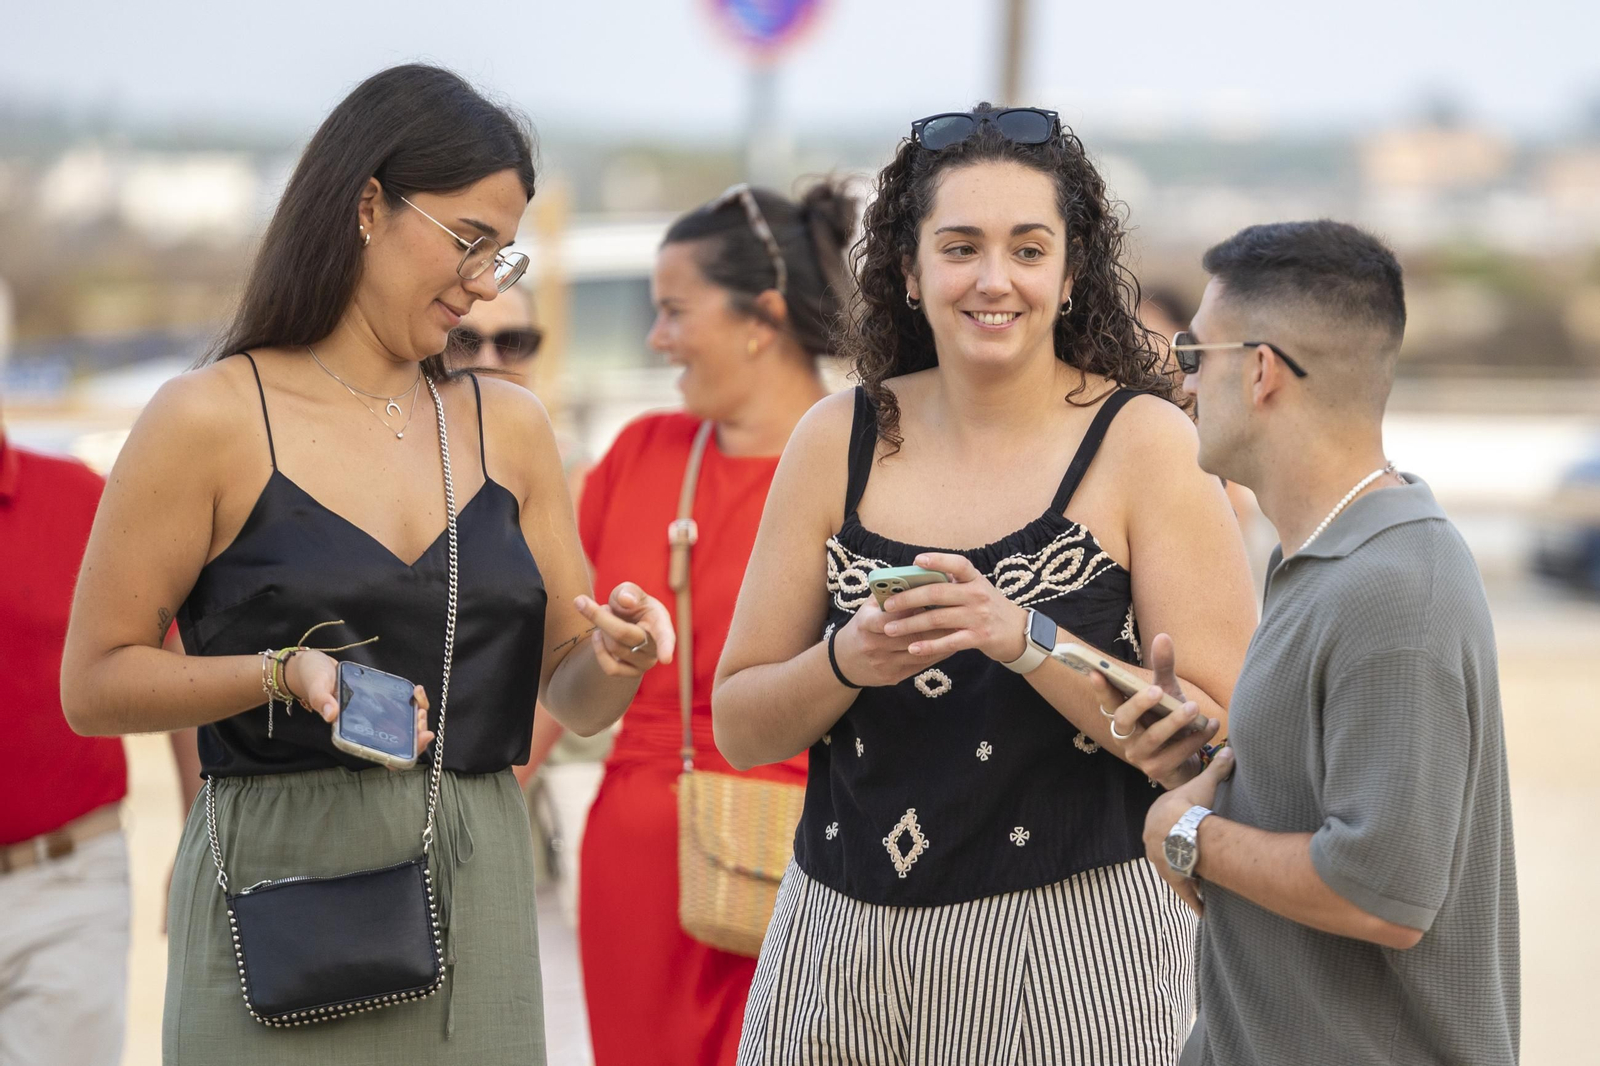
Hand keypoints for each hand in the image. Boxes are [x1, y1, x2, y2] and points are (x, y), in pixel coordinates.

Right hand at [285, 651, 435, 761]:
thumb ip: (321, 701)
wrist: (312, 665)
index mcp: (353, 732)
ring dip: (417, 718)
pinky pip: (401, 706)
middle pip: (400, 742)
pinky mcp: (380, 701)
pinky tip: (415, 690)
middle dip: (417, 733)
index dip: (404, 754)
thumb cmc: (313, 679)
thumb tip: (330, 715)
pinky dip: (413, 701)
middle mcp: (367, 727)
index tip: (420, 738)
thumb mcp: (316, 688)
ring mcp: (375, 715)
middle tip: (420, 716)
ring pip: (404, 726)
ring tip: (419, 702)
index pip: (382, 753)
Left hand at [574, 582, 674, 676]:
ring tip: (604, 616)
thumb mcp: (630, 592)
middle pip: (622, 634)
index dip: (666, 647)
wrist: (627, 622)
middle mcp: (656, 648)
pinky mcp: (632, 673)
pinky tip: (598, 635)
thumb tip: (625, 601)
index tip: (666, 659)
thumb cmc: (631, 604)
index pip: (665, 637)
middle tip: (586, 602)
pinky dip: (598, 649)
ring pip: (613, 648)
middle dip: (600, 617)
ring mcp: (645, 663)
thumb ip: (628, 592)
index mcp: (661, 623)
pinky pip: (610, 667)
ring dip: (601, 628)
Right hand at [832, 595, 954, 687]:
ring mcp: (884, 664)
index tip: (935, 600)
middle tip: (957, 614)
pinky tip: (951, 644)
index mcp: (865, 624)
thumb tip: (915, 576)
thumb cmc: (862, 626)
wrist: (845, 661)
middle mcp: (874, 646)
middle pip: (910, 637)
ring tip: (960, 629)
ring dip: (941, 641)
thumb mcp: (867, 607)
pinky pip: (921, 665)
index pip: (892, 617)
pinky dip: (938, 654)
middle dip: (935, 626)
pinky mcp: (894, 677)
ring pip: (919, 652)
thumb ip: (887, 593)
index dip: (914, 609)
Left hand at [876, 552, 1028, 662]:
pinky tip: (912, 648)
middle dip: (909, 599)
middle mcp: (977, 595)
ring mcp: (979, 617)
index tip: (917, 561)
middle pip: (938, 593)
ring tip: (890, 629)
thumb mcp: (976, 589)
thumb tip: (914, 580)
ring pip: (937, 619)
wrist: (1018, 632)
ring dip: (911, 624)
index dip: (938, 560)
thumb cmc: (988, 607)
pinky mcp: (979, 638)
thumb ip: (953, 584)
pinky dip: (928, 645)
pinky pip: (949, 642)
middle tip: (889, 605)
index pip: (958, 564)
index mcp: (975, 579)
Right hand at [1093, 633, 1219, 788]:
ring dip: (1174, 722)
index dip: (1101, 688)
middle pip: (1122, 720)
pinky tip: (1210, 725)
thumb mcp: (1169, 692)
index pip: (1107, 700)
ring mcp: (1139, 756)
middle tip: (1159, 690)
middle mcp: (1125, 736)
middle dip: (1139, 704)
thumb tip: (1163, 636)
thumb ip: (1164, 667)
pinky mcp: (1157, 771)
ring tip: (1195, 707)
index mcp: (1123, 715)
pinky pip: (1174, 754)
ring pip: (1152, 738)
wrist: (1186, 762)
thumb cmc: (1172, 721)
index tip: (1096, 671)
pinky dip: (1194, 738)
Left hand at [1143, 746, 1234, 914]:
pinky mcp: (1171, 876)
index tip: (1192, 828)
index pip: (1167, 822)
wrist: (1184, 829)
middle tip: (1198, 854)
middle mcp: (1152, 839)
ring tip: (1201, 881)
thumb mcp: (1204, 783)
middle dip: (1181, 850)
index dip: (1181, 825)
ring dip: (1185, 873)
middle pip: (1168, 845)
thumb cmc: (1191, 805)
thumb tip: (1230, 749)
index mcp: (1156, 817)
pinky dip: (1193, 899)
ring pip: (1174, 867)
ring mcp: (1159, 860)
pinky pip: (1183, 889)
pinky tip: (1202, 911)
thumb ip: (1216, 767)